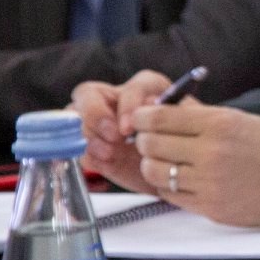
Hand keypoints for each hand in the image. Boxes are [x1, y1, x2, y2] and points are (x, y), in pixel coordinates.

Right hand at [73, 70, 171, 191]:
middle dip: (95, 115)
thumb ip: (170, 112)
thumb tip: (149, 104)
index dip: (127, 105)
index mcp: (145, 89)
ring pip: (76, 119)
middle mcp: (115, 100)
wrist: (175, 171)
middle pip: (87, 93)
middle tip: (113, 137)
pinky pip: (74, 146)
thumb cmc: (183, 141)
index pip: (130, 87)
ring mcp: (98, 122)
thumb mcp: (184, 126)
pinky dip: (87, 154)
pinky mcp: (90, 145)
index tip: (131, 128)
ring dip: (90, 137)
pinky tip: (104, 162)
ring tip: (110, 154)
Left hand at [129, 101, 259, 226]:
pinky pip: (171, 195)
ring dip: (153, 165)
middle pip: (149, 145)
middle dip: (144, 141)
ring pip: (154, 172)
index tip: (141, 120)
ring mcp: (210, 182)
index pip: (158, 118)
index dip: (141, 118)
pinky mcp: (211, 207)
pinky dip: (170, 186)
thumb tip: (157, 115)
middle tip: (151, 142)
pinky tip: (182, 180)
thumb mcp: (241, 120)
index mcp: (220, 124)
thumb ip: (200, 119)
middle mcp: (211, 152)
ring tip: (166, 162)